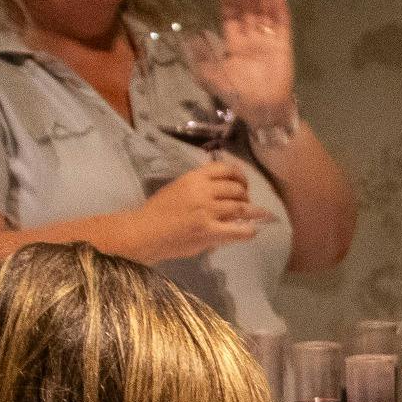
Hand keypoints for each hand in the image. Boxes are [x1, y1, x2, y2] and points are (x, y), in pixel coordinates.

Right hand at [125, 156, 259, 262]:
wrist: (144, 232)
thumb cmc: (157, 211)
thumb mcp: (178, 187)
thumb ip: (200, 187)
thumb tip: (223, 190)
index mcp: (194, 177)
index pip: (226, 169)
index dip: (240, 175)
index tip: (244, 183)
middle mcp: (203, 191)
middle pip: (236, 188)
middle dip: (246, 195)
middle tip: (246, 202)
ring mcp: (208, 212)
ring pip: (241, 207)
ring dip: (252, 211)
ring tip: (257, 214)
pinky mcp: (209, 232)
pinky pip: (238, 230)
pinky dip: (249, 230)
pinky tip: (252, 231)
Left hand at [208, 0, 298, 123]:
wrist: (263, 109)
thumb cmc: (237, 94)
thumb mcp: (211, 77)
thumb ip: (201, 57)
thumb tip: (188, 38)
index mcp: (235, 45)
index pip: (231, 18)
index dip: (227, 4)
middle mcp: (252, 39)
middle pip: (248, 11)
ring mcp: (268, 40)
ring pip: (265, 12)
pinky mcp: (284, 44)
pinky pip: (283, 22)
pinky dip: (279, 9)